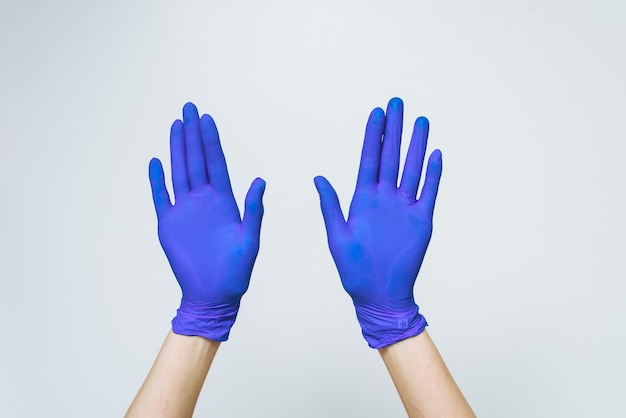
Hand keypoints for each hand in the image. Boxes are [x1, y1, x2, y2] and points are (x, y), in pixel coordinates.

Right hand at [148, 102, 265, 340]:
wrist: (215, 295)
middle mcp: (203, 200)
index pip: (216, 163)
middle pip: (196, 160)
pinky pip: (160, 197)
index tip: (207, 119)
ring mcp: (185, 211)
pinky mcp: (169, 225)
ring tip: (175, 125)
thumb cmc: (236, 270)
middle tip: (189, 108)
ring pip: (179, 172)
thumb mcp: (250, 238)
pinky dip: (156, 180)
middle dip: (192, 134)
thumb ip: (254, 209)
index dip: (211, 140)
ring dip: (176, 149)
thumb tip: (260, 180)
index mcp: (224, 201)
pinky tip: (155, 162)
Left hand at [314, 97, 442, 347]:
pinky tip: (435, 154)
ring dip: (416, 145)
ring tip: (420, 121)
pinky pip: (429, 192)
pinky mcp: (422, 221)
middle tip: (397, 103)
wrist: (378, 294)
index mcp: (363, 199)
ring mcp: (404, 208)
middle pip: (391, 156)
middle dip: (394, 130)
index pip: (370, 159)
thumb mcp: (337, 235)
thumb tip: (318, 177)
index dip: (373, 136)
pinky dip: (433, 174)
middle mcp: (385, 198)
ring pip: (411, 168)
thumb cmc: (354, 270)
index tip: (376, 112)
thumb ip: (331, 205)